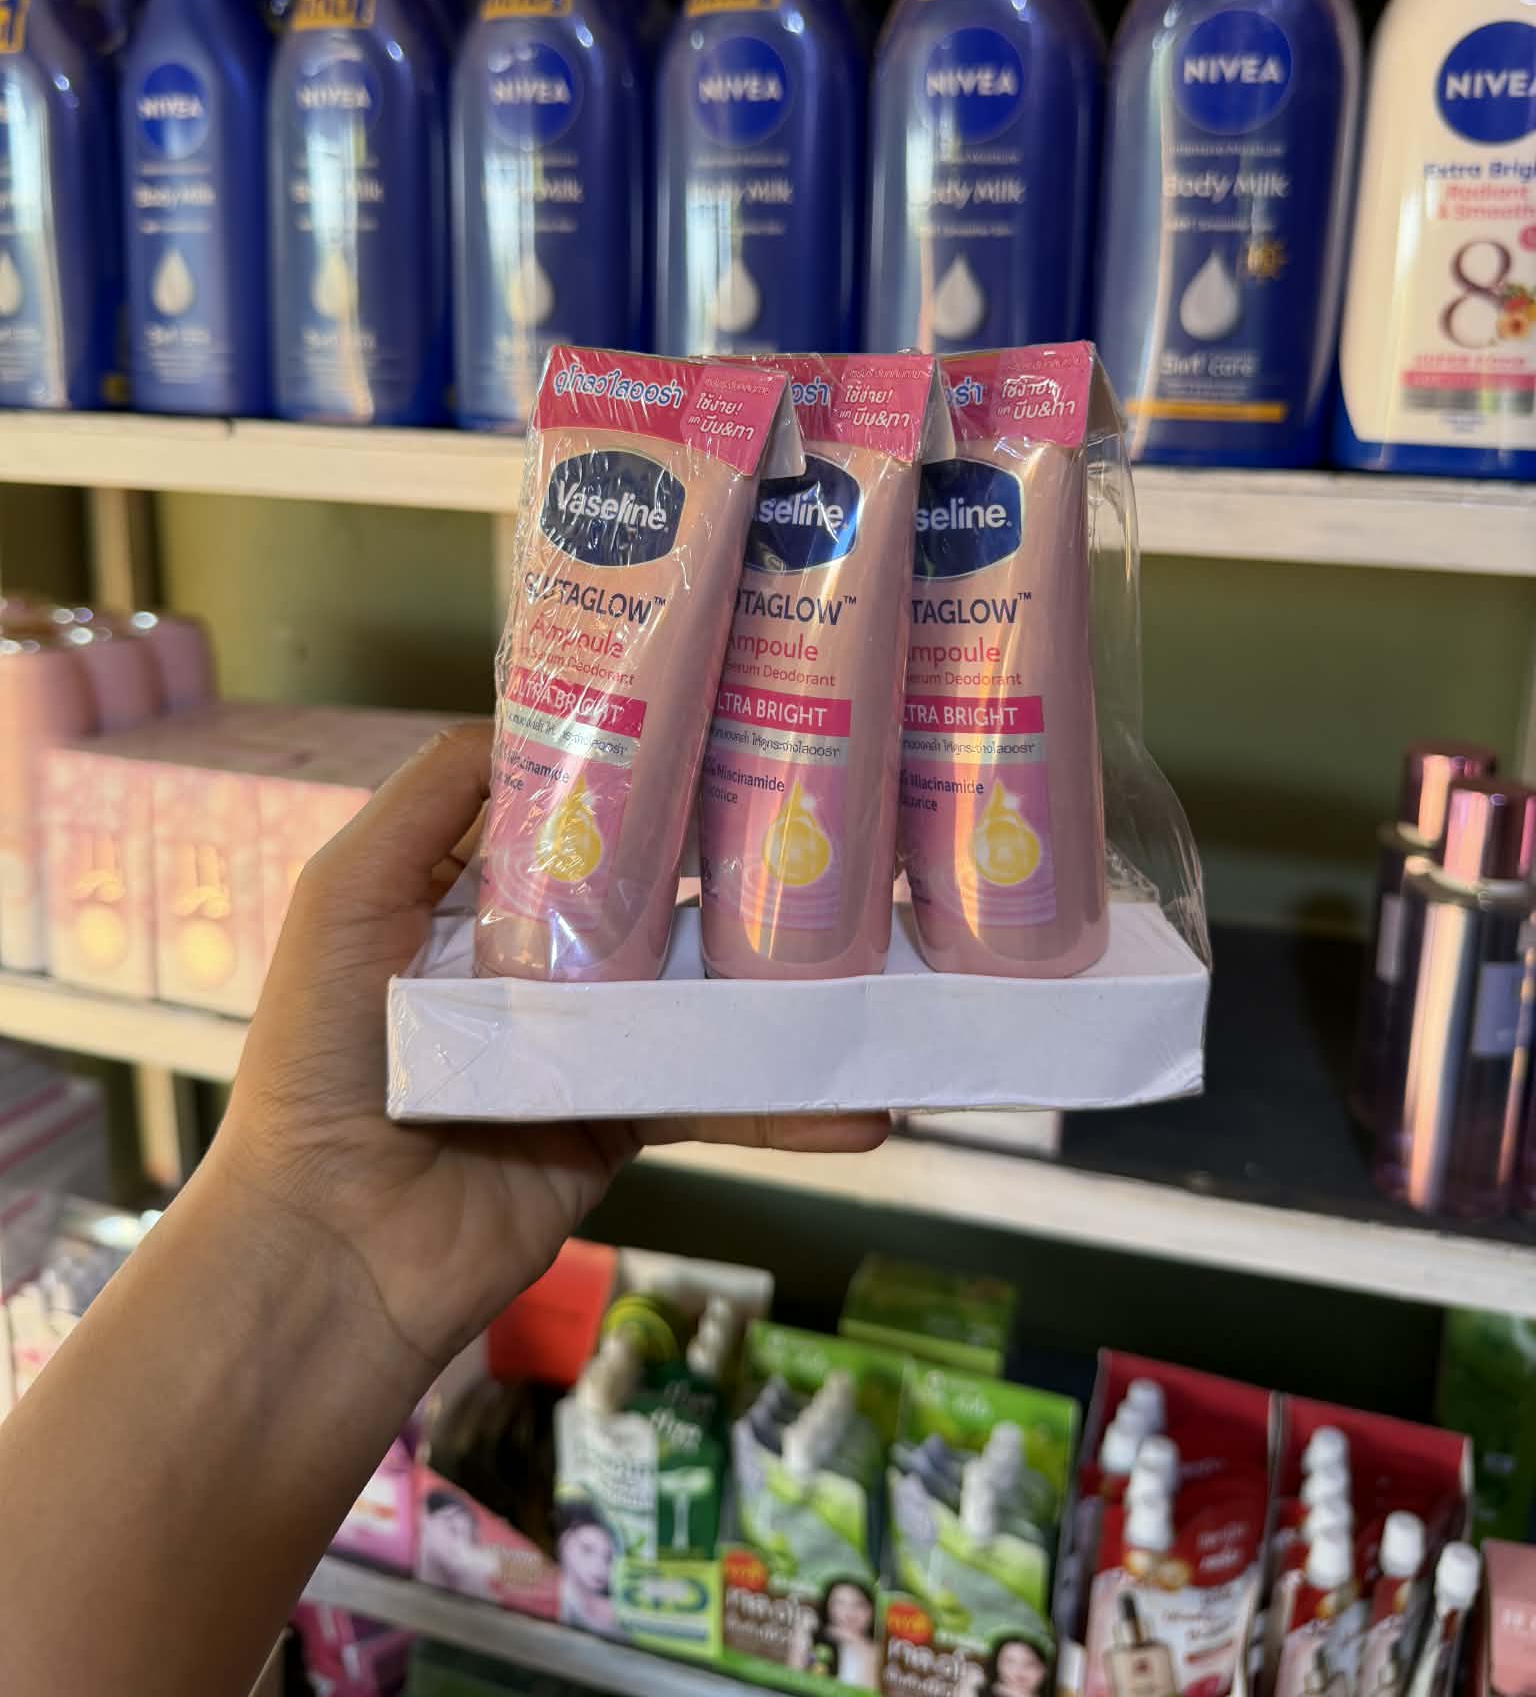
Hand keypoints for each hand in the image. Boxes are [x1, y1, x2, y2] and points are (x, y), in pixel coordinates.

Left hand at [216, 723, 887, 1388]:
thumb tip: (530, 718)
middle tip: (848, 825)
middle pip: (655, 895)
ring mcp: (586, 1043)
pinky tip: (861, 1103)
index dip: (643, 770)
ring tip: (886, 958)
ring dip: (789, 986)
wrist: (335, 1248)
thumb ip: (427, 802)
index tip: (732, 718)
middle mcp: (535, 960)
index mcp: (468, 896)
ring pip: (703, 995)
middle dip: (742, 863)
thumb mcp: (350, 897)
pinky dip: (787, 1106)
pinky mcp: (620, 1123)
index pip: (571, 814)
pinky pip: (714, 1100)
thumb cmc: (323, 1056)